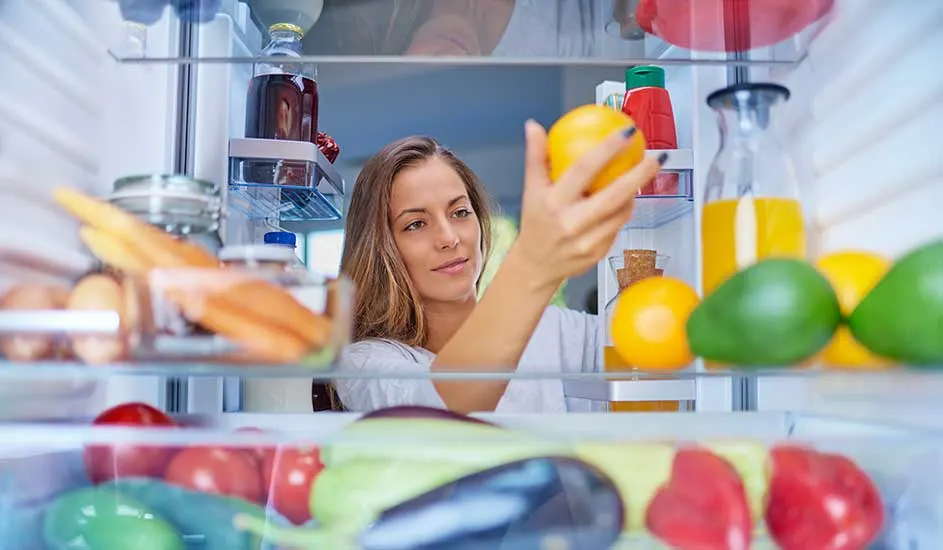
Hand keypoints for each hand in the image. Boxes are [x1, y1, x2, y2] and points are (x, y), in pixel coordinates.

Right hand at [511, 119, 664, 289]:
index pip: (583, 170)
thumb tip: (534, 126)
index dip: (607, 149)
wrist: (535, 266)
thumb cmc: (535, 222)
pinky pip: (618, 227)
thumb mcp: (530, 189)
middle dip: (639, 174)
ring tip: (643, 175)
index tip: (626, 133)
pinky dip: (623, 212)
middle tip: (656, 157)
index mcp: (554, 202)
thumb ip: (536, 156)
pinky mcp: (598, 254)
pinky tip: (627, 200)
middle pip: (614, 195)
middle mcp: (571, 223)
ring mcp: (587, 241)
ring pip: (621, 212)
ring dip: (634, 193)